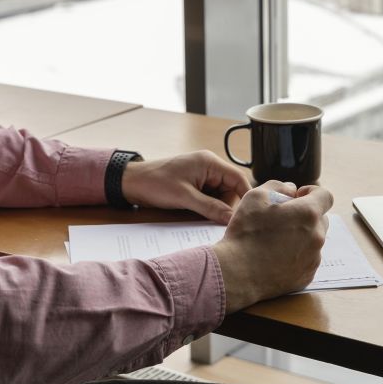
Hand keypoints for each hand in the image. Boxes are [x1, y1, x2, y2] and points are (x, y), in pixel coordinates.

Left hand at [120, 150, 250, 223]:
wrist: (132, 183)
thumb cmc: (156, 183)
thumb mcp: (185, 197)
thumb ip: (211, 208)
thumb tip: (232, 219)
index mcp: (210, 162)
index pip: (239, 178)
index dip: (247, 196)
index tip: (250, 215)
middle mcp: (209, 167)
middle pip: (231, 190)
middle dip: (227, 206)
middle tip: (218, 221)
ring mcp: (202, 176)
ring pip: (221, 196)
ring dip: (216, 208)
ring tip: (204, 217)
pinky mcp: (195, 185)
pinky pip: (210, 198)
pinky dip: (208, 208)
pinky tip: (200, 215)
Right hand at [211, 180, 332, 312]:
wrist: (238, 273)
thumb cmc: (246, 233)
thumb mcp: (256, 197)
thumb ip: (278, 186)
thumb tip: (290, 190)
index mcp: (308, 214)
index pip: (325, 196)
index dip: (312, 192)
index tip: (297, 197)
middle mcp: (317, 236)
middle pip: (320, 218)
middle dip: (305, 214)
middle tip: (282, 218)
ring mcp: (313, 258)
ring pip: (314, 239)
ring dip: (301, 235)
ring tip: (276, 239)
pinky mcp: (307, 275)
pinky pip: (308, 258)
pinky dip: (297, 254)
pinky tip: (277, 256)